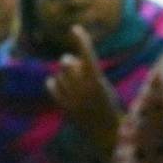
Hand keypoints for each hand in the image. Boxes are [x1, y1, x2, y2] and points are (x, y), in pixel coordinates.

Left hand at [47, 25, 121, 152]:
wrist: (108, 133)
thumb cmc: (111, 108)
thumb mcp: (105, 87)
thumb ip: (90, 74)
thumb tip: (70, 61)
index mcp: (97, 81)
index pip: (88, 54)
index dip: (81, 40)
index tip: (75, 28)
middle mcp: (83, 88)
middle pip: (67, 63)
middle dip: (70, 62)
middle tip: (75, 65)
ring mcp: (72, 98)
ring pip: (59, 75)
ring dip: (64, 74)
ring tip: (73, 81)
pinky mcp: (64, 107)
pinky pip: (52, 87)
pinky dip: (54, 83)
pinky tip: (59, 85)